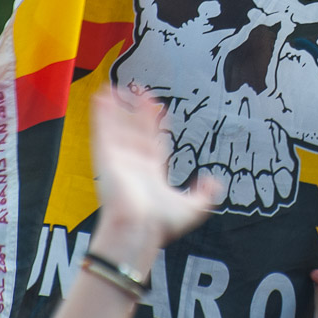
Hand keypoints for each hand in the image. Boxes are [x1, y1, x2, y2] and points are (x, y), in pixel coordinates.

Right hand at [88, 86, 218, 271]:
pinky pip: (103, 130)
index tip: (156, 106)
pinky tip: (102, 97)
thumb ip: (205, 194)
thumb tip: (214, 181)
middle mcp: (134, 164)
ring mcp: (119, 160)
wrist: (140, 229)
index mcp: (151, 173)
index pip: (153, 141)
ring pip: (118, 127)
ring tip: (114, 88)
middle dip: (135, 111)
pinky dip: (102, 113)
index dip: (154, 123)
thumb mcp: (194, 209)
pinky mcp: (106, 158)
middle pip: (135, 131)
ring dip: (116, 108)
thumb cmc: (160, 225)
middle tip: (137, 90)